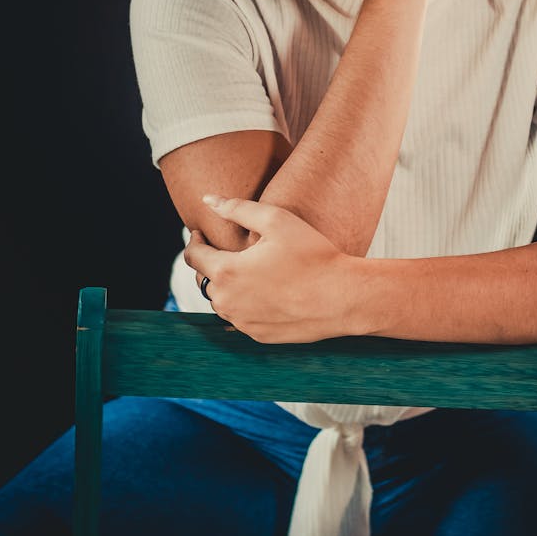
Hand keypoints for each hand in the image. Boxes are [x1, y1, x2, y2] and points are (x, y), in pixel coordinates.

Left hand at [183, 194, 356, 342]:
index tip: (200, 233)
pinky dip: (244, 302)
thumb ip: (237, 208)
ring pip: (221, 300)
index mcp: (227, 272)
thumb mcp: (276, 220)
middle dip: (210, 263)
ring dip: (226, 285)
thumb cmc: (312, 255)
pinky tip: (263, 290)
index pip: (193, 257)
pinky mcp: (257, 335)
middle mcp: (228, 302)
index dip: (194, 241)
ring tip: (246, 269)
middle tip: (225, 249)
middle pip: (204, 280)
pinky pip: (240, 316)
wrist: (342, 297)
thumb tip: (207, 200)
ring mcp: (242, 322)